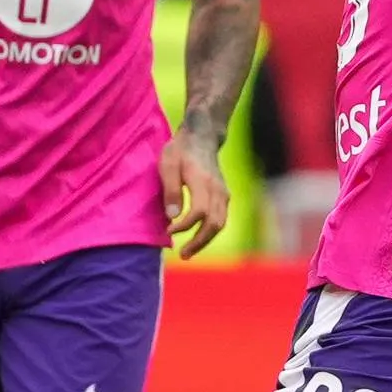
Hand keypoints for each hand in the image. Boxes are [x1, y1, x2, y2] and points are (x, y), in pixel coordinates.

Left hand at [162, 131, 231, 258]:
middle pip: (214, 224)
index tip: (168, 230)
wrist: (202, 137)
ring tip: (188, 252)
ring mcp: (224, 193)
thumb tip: (172, 216)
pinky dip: (210, 232)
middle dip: (198, 242)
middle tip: (182, 255)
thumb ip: (171, 190)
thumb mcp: (167, 164)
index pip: (199, 212)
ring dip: (205, 241)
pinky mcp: (224, 196)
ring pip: (220, 224)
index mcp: (203, 181)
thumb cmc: (180, 150)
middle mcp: (218, 190)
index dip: (185, 226)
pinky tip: (197, 238)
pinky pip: (221, 219)